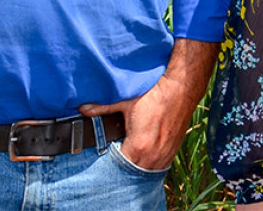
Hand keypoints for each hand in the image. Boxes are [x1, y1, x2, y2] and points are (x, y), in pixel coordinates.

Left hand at [80, 38, 217, 171]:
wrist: (181, 88)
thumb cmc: (155, 95)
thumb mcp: (126, 102)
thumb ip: (102, 108)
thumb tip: (82, 109)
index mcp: (138, 146)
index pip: (119, 167)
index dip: (111, 164)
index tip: (107, 156)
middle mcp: (152, 155)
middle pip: (132, 173)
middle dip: (123, 168)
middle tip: (116, 157)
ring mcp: (165, 155)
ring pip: (147, 173)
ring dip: (138, 168)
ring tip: (131, 158)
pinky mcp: (173, 150)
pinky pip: (159, 167)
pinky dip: (151, 165)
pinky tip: (145, 158)